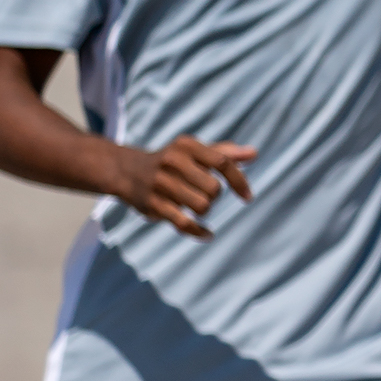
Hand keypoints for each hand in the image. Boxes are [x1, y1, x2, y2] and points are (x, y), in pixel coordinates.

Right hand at [118, 134, 255, 238]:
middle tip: (203, 193)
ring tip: (195, 204)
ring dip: (204, 210)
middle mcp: (172, 161)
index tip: (247, 197)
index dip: (239, 181)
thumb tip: (253, 154)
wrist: (127, 171)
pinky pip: (185, 224)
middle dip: (214, 196)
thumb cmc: (172, 161)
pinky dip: (200, 232)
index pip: (223, 163)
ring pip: (202, 206)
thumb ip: (225, 153)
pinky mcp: (153, 205)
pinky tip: (208, 234)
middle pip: (214, 189)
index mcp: (186, 145)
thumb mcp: (195, 151)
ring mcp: (160, 183)